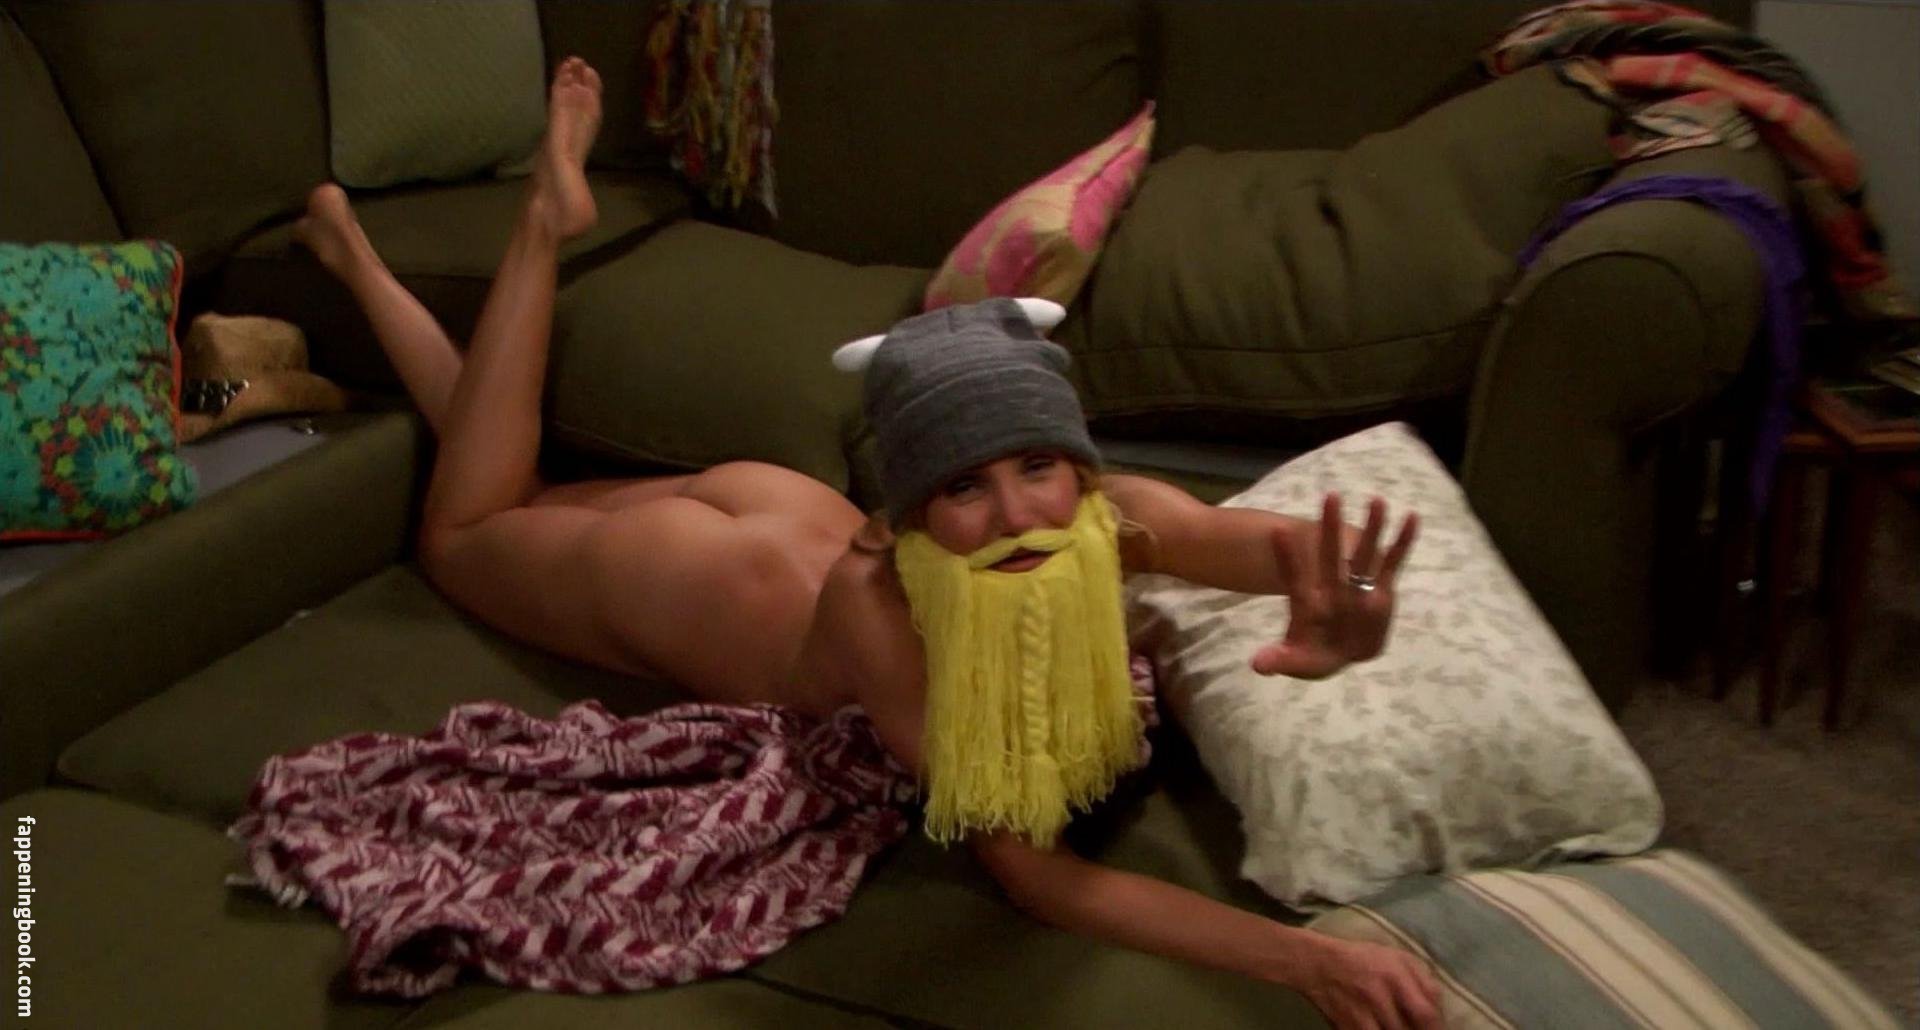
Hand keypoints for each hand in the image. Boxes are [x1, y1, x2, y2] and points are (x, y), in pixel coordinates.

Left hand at [1251, 493, 1416, 678]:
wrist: (1341, 654)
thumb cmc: (1315, 654)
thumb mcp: (1298, 662)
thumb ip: (1281, 660)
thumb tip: (1259, 666)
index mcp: (1308, 601)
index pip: (1293, 576)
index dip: (1286, 556)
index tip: (1278, 531)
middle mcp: (1332, 587)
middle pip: (1329, 554)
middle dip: (1330, 527)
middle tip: (1330, 496)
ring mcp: (1357, 586)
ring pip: (1363, 553)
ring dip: (1370, 527)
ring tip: (1375, 499)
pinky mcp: (1381, 590)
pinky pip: (1392, 563)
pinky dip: (1402, 542)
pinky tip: (1411, 517)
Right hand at [1293, 935, 1444, 1029]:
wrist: (1319, 964)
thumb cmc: (1364, 959)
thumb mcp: (1398, 957)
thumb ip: (1424, 980)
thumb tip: (1440, 1008)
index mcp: (1395, 976)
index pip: (1425, 1013)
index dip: (1437, 1028)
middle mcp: (1378, 997)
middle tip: (1416, 1026)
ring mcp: (1361, 1016)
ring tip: (1399, 1025)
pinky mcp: (1347, 1029)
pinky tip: (1383, 1028)